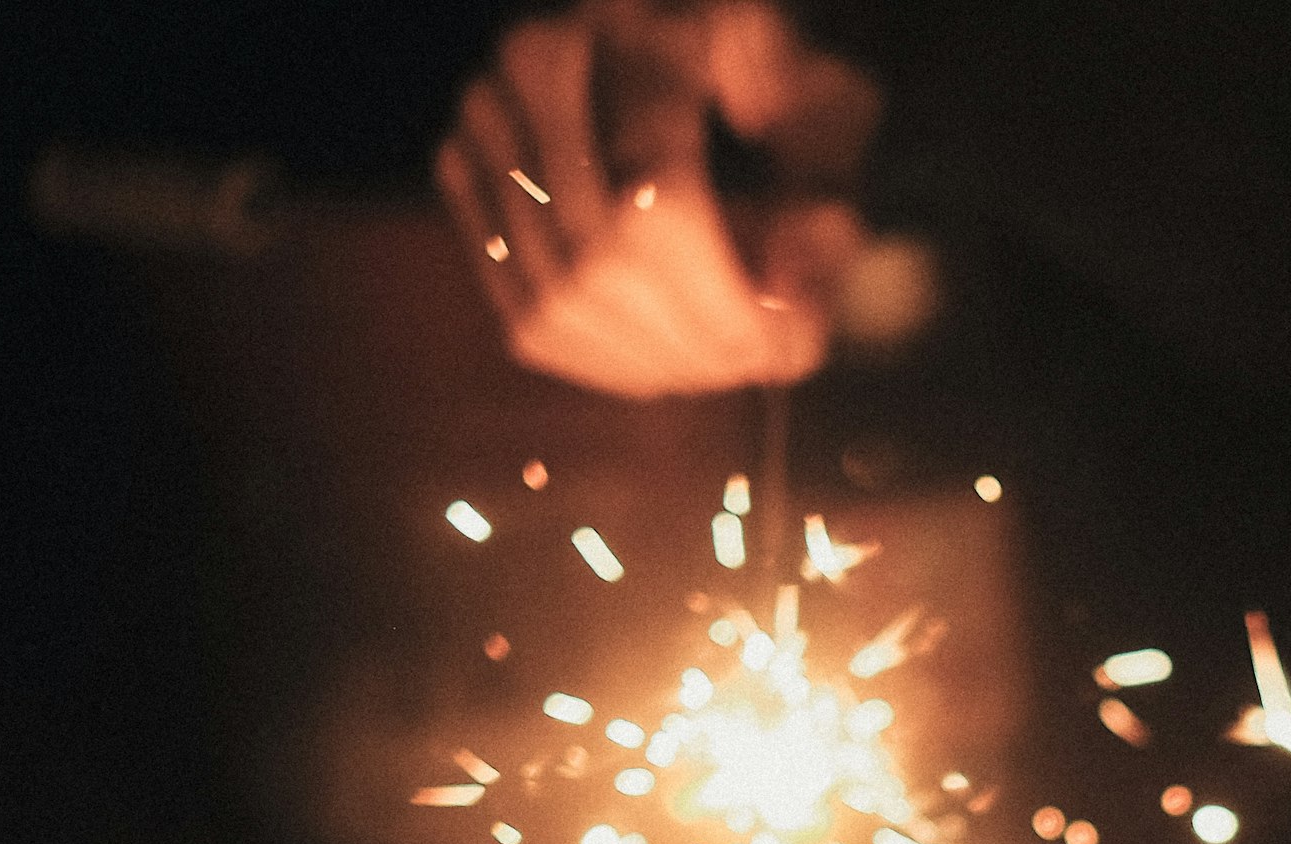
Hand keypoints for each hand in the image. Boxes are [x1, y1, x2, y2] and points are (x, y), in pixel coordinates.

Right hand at [436, 0, 878, 399]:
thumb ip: (825, 187)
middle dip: (694, 339)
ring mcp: (483, 125)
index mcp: (630, 31)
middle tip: (762, 362)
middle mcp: (532, 67)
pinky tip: (665, 361)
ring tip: (722, 363)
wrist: (666, 48)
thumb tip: (786, 295)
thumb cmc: (767, 80)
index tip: (792, 340)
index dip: (728, 301)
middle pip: (603, 261)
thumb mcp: (826, 106)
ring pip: (558, 299)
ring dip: (655, 360)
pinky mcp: (463, 178)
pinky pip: (526, 318)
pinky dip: (605, 363)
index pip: (659, 203)